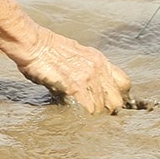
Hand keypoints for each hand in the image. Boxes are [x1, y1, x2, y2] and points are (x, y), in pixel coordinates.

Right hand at [14, 29, 131, 114]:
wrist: (34, 44)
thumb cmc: (48, 51)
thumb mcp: (78, 55)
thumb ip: (88, 70)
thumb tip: (90, 89)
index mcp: (100, 60)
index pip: (125, 84)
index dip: (117, 96)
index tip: (107, 102)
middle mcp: (98, 69)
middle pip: (116, 101)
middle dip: (106, 110)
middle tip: (93, 112)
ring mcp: (88, 77)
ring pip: (101, 109)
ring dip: (90, 114)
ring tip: (79, 111)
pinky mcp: (75, 86)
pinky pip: (88, 109)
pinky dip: (82, 114)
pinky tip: (72, 110)